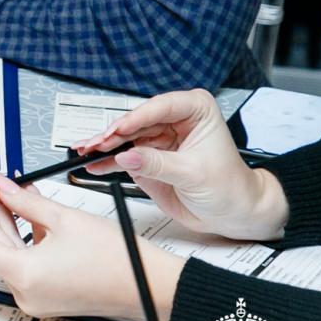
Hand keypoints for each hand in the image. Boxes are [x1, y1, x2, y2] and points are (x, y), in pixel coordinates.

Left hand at [0, 164, 181, 320]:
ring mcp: (34, 295)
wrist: (152, 287)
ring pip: (6, 247)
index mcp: (23, 274)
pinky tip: (21, 204)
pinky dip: (21, 232)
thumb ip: (23, 200)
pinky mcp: (45, 293)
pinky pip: (23, 257)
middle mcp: (23, 291)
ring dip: (3, 215)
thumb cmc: (120, 261)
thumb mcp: (64, 219)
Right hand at [80, 90, 289, 240]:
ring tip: (86, 152)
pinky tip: (94, 163)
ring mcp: (159, 139)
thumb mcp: (194, 174)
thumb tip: (126, 156)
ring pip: (125, 137)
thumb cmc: (231, 188)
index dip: (135, 118)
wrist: (234, 214)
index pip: (160, 107)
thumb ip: (157, 164)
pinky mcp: (148, 158)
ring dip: (104, 146)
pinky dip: (107, 161)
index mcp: (195, 110)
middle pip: (136, 121)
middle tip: (94, 144)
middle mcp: (174, 121)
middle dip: (112, 133)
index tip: (117, 130)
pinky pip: (123, 156)